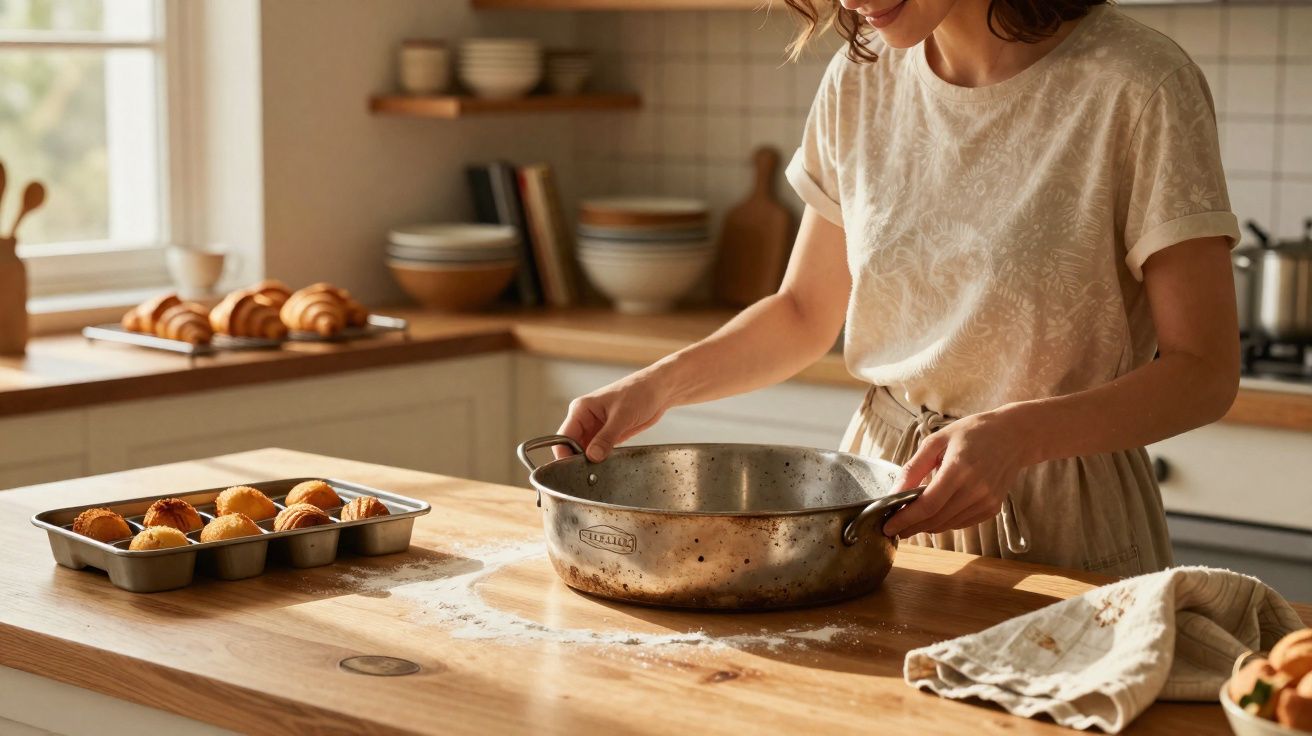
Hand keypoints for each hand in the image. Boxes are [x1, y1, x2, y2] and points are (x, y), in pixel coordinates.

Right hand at [555, 371, 669, 461]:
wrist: (658, 391)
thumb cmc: (639, 392)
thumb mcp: (622, 416)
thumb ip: (606, 438)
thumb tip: (592, 456)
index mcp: (581, 409)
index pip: (564, 436)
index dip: (565, 454)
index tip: (572, 469)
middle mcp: (585, 419)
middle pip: (572, 446)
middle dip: (578, 460)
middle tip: (588, 475)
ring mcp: (596, 428)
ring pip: (585, 451)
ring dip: (590, 462)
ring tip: (598, 472)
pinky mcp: (607, 435)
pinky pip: (598, 451)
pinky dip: (600, 460)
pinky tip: (606, 467)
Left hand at [882, 407, 1035, 538]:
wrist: (1013, 436)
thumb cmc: (971, 433)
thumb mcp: (936, 441)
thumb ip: (913, 468)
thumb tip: (894, 492)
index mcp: (959, 469)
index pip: (928, 505)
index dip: (905, 519)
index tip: (888, 527)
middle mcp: (975, 489)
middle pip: (935, 519)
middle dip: (911, 526)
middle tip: (892, 528)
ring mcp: (986, 502)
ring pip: (947, 525)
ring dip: (925, 526)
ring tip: (909, 520)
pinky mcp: (992, 509)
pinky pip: (960, 523)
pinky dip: (943, 522)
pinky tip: (934, 513)